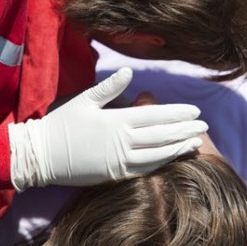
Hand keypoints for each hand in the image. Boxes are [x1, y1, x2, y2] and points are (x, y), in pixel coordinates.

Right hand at [8, 68, 207, 190]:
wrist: (41, 156)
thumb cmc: (62, 124)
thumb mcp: (85, 100)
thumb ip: (110, 87)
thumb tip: (129, 70)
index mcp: (117, 120)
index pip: (156, 116)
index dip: (178, 113)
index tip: (196, 110)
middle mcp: (123, 141)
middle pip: (162, 135)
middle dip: (185, 129)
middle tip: (205, 125)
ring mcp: (120, 161)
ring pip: (158, 155)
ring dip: (179, 148)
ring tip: (196, 143)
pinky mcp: (115, 175)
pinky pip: (144, 170)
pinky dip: (162, 163)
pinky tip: (173, 158)